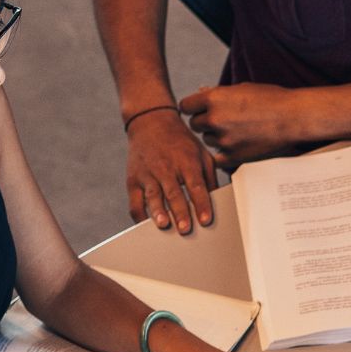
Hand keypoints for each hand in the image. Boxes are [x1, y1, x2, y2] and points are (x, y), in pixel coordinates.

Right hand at [126, 108, 217, 232]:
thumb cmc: (180, 142)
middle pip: (174, 192)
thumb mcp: (201, 153)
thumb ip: (209, 177)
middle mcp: (166, 167)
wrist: (151, 122)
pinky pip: (134, 200)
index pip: (196, 185)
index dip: (202, 203)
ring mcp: (148, 173)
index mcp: (187, 162)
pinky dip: (139, 214)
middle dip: (180, 212)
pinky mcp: (133, 179)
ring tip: (164, 225)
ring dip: (158, 212)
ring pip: (153, 196)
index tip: (206, 220)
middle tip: (186, 229)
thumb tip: (217, 200)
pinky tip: (145, 225)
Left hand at [180, 84, 303, 167]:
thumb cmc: (270, 99)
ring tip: (238, 131)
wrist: (293, 117)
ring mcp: (223, 140)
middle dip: (205, 123)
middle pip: (195, 125)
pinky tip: (236, 146)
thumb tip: (200, 93)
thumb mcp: (241, 88)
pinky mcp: (233, 156)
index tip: (199, 110)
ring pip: (207, 141)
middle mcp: (214, 119)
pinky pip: (217, 158)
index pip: (185, 106)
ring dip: (216, 137)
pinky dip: (224, 154)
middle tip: (223, 121)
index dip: (193, 108)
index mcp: (214, 99)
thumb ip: (218, 93)